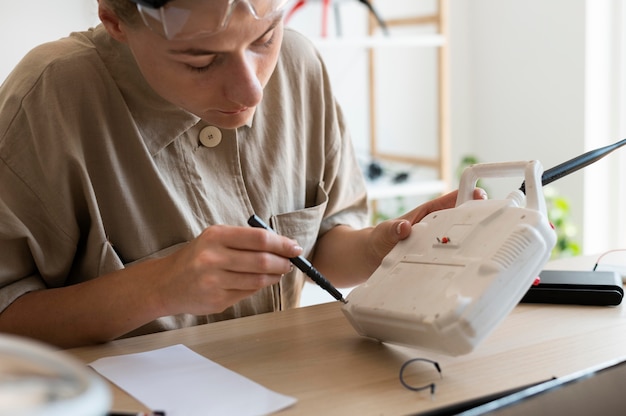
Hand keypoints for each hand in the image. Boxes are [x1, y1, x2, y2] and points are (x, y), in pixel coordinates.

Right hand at [151, 225, 302, 315]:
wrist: (166, 283)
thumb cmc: (197, 257)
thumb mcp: (215, 239)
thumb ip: (244, 240)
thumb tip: (282, 246)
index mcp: (215, 236)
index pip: (259, 238)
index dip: (282, 243)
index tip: (295, 247)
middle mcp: (213, 258)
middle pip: (262, 261)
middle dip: (283, 262)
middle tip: (290, 263)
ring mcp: (214, 282)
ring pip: (258, 280)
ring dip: (274, 276)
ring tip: (279, 272)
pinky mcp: (217, 301)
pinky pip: (248, 293)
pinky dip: (258, 287)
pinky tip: (258, 281)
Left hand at [366, 188, 486, 266]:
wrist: (373, 258)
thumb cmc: (380, 239)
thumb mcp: (383, 233)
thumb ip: (391, 229)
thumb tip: (404, 227)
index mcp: (429, 212)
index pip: (453, 200)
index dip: (468, 196)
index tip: (481, 195)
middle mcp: (438, 225)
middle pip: (465, 219)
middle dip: (480, 219)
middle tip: (494, 223)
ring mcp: (440, 242)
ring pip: (463, 239)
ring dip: (474, 241)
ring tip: (488, 246)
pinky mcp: (439, 257)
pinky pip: (455, 257)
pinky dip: (463, 260)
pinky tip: (471, 267)